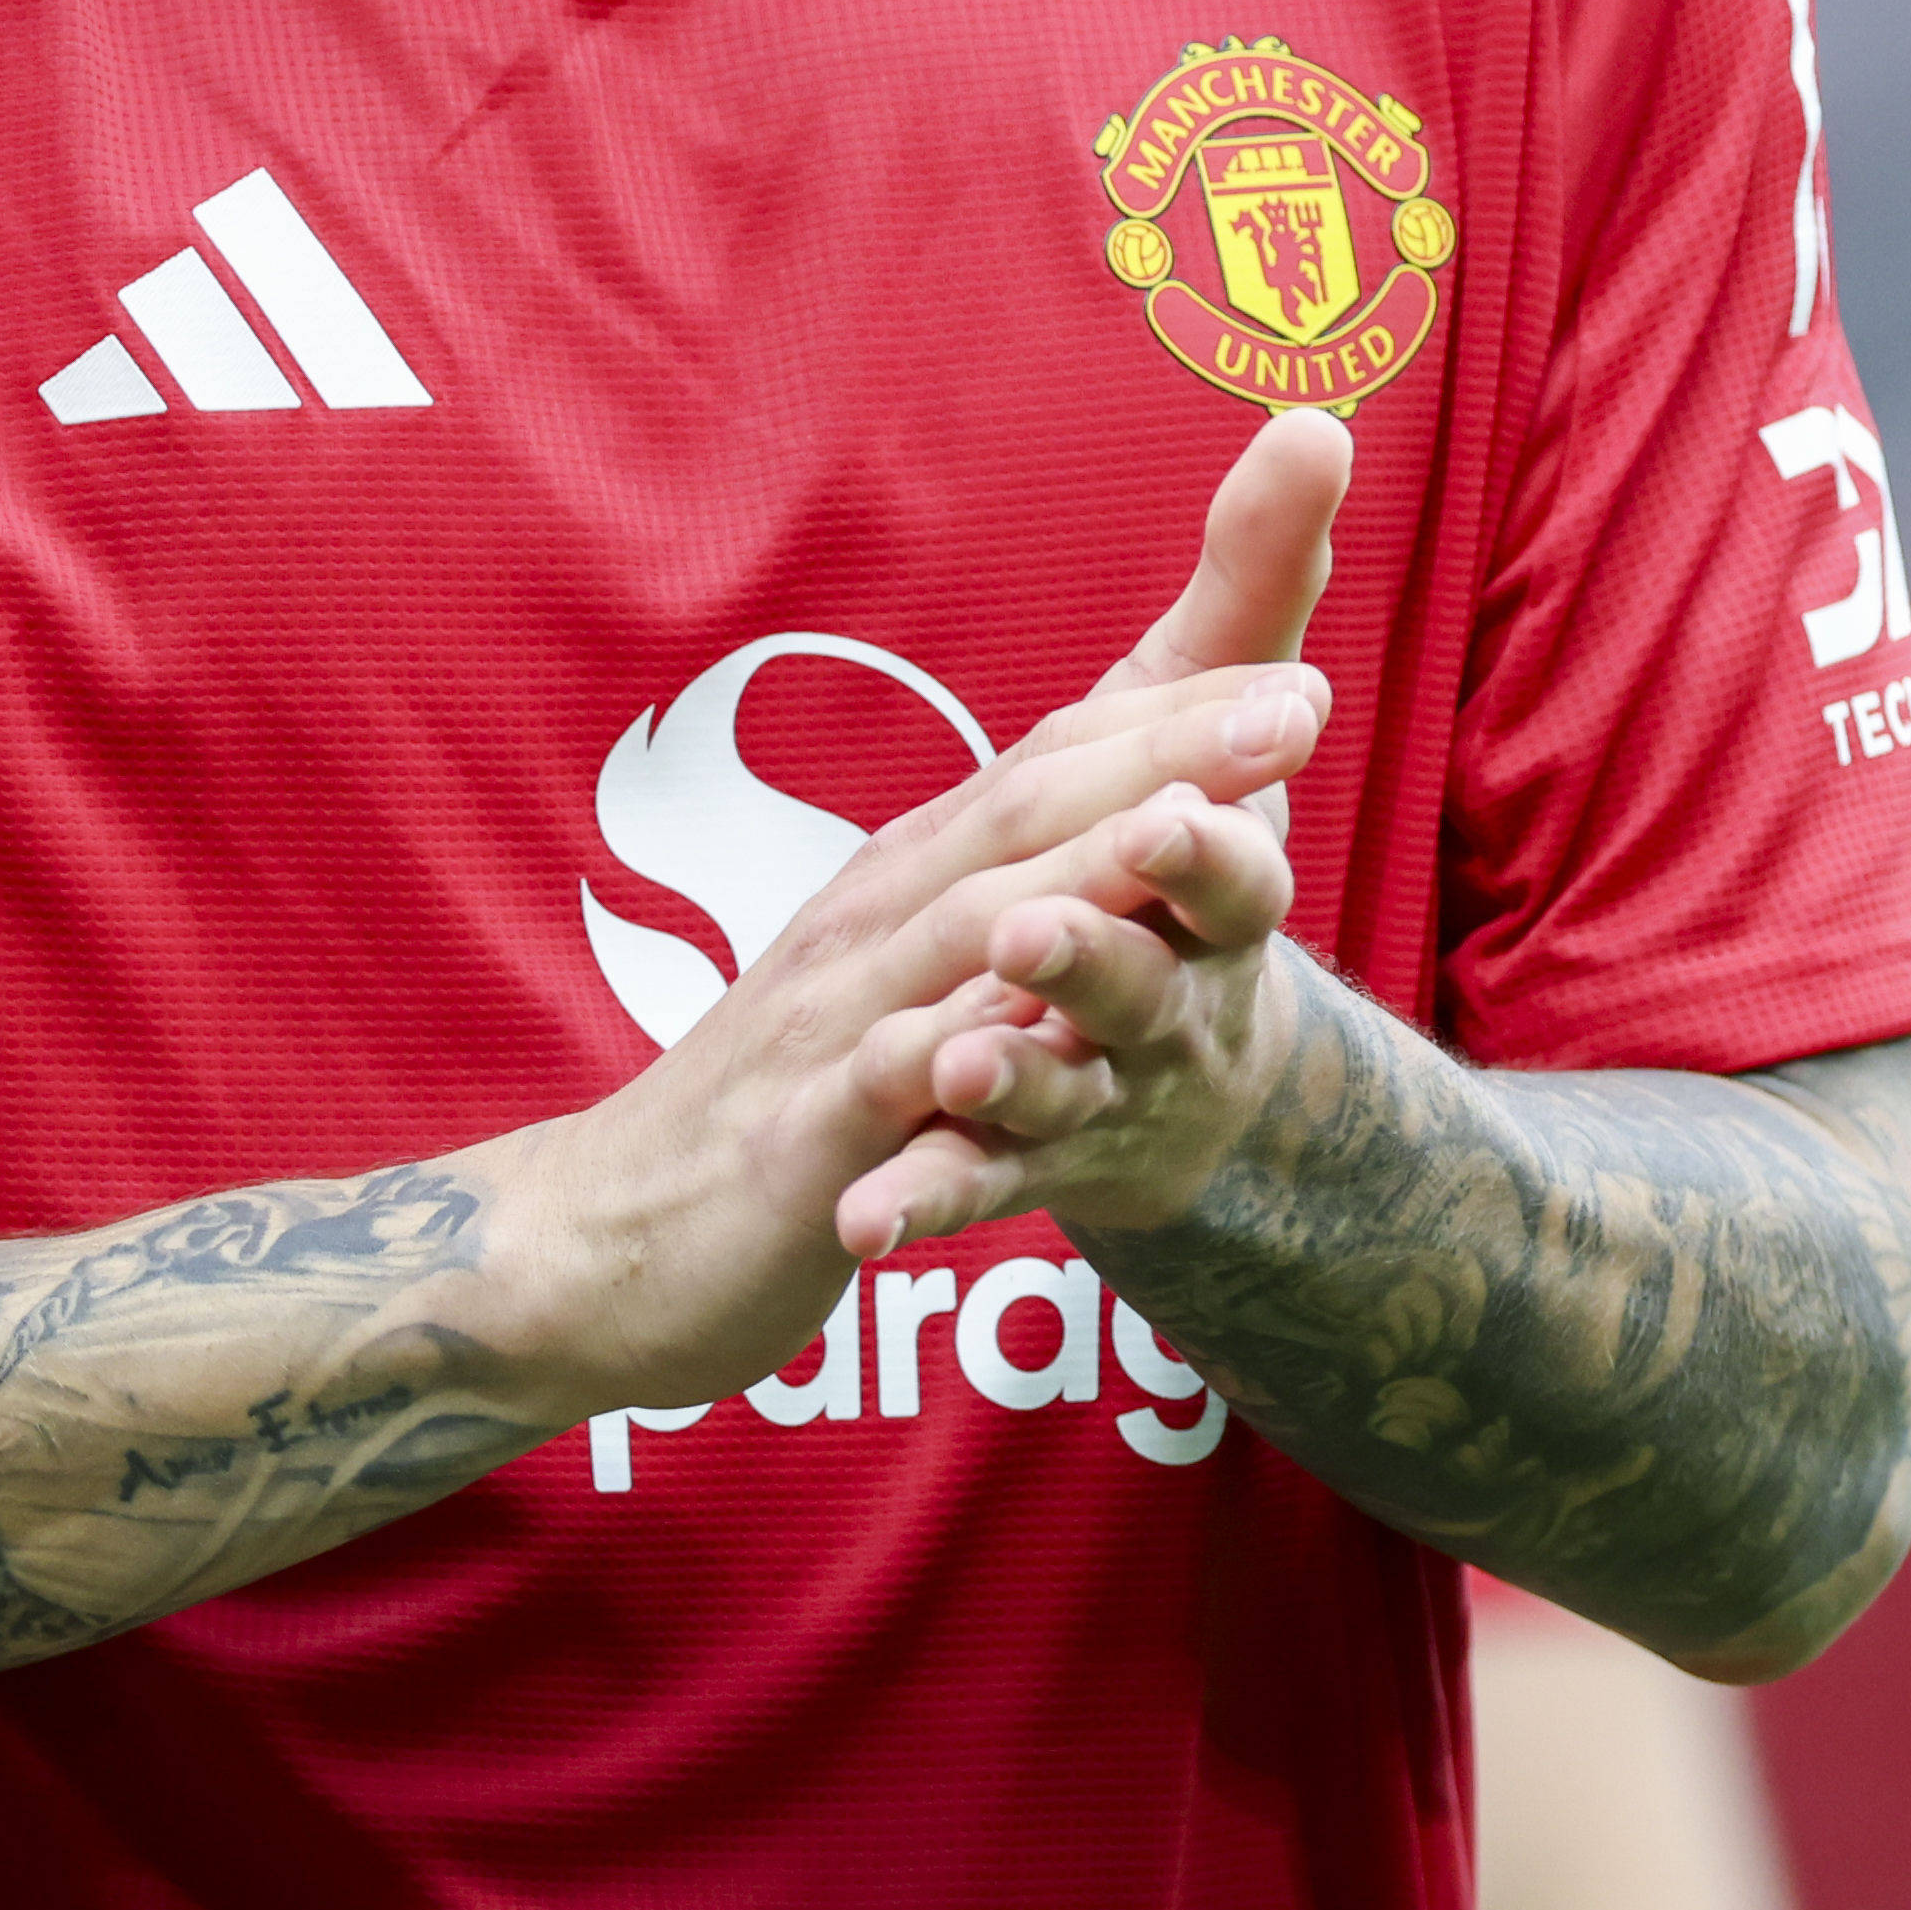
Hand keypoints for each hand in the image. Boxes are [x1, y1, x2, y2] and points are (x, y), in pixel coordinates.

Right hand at [473, 408, 1350, 1413]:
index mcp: (921, 879)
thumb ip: (1024, 902)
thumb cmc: (787, 1097)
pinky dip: (934, 1078)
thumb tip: (1133, 821)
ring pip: (964, 939)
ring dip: (1071, 885)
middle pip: (1029, 816)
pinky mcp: (800, 1148)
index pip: (1057, 768)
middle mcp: (879, 924)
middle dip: (1164, 757)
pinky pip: (875, 1103)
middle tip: (1293, 709)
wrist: (607, 1238)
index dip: (1180, 717)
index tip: (1303, 671)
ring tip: (1176, 839)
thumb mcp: (923, 990)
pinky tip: (993, 1066)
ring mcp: (833, 1027)